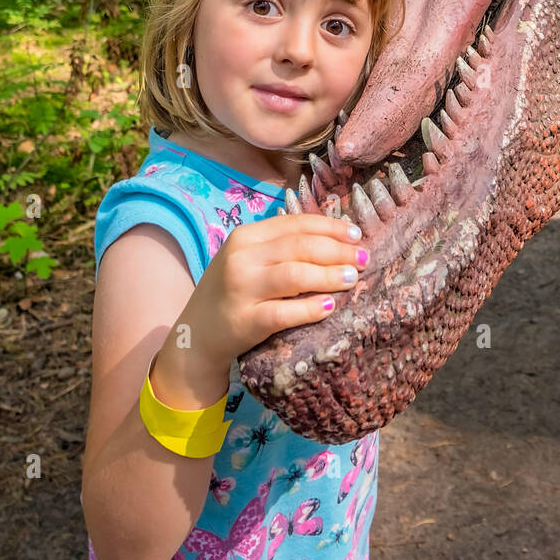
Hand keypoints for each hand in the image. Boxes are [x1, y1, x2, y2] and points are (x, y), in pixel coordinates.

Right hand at [184, 212, 369, 372]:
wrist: (196, 335)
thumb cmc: (231, 292)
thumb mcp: (248, 260)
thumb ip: (281, 247)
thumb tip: (334, 239)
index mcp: (245, 237)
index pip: (294, 224)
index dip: (329, 227)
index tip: (356, 235)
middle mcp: (241, 258)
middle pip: (299, 247)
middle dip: (337, 251)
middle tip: (363, 259)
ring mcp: (242, 289)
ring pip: (295, 275)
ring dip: (329, 275)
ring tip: (353, 278)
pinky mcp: (246, 321)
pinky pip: (285, 312)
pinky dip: (311, 308)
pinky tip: (330, 306)